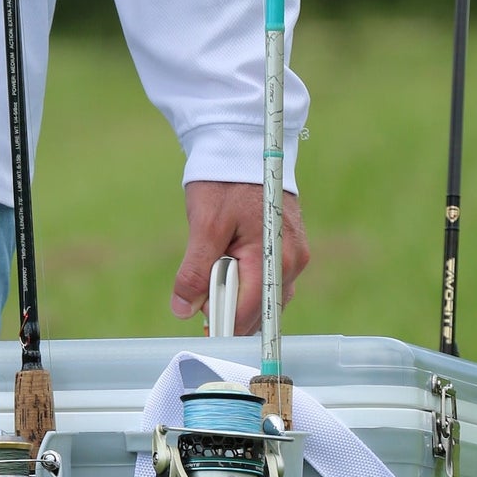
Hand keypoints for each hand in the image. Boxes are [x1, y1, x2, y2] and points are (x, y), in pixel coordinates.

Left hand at [171, 181, 309, 335]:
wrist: (242, 149)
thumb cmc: (224, 182)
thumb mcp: (204, 224)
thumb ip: (195, 270)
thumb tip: (183, 310)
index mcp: (273, 258)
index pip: (248, 312)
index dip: (222, 324)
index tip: (200, 328)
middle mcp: (291, 263)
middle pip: (259, 312)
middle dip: (228, 310)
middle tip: (202, 292)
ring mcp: (293, 258)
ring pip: (264, 301)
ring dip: (237, 298)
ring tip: (215, 273)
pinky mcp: (289, 253)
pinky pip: (268, 286)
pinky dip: (246, 286)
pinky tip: (228, 269)